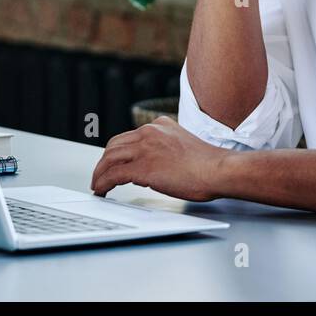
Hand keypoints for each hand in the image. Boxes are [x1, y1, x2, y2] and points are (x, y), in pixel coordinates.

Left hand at [89, 116, 229, 201]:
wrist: (218, 169)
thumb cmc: (208, 164)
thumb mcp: (183, 145)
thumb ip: (166, 148)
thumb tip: (154, 164)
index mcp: (159, 125)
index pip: (128, 137)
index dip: (117, 152)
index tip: (113, 162)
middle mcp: (149, 132)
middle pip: (114, 145)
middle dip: (104, 162)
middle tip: (100, 174)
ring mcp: (144, 149)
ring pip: (109, 159)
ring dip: (99, 173)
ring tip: (97, 185)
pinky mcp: (143, 168)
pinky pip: (113, 175)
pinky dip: (103, 183)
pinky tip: (101, 191)